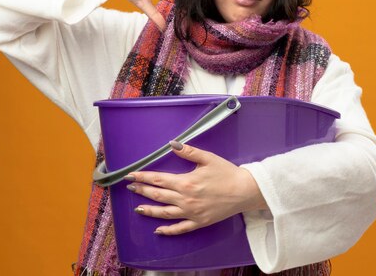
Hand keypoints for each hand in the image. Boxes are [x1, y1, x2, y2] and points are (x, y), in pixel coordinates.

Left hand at [125, 142, 268, 234]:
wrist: (245, 191)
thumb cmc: (227, 173)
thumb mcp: (208, 158)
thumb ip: (189, 151)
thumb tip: (172, 144)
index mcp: (186, 182)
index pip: (159, 179)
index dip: (143, 177)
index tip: (131, 176)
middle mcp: (186, 199)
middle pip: (158, 195)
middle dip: (142, 191)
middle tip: (130, 188)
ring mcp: (191, 213)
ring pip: (165, 213)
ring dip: (149, 210)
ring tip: (138, 208)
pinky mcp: (199, 222)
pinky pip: (180, 228)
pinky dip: (168, 231)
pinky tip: (158, 230)